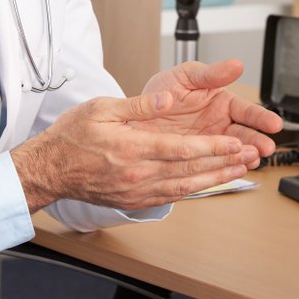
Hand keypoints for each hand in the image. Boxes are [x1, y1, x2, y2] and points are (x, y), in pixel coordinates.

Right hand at [12, 90, 255, 211]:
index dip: (212, 147)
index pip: (181, 150)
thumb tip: (167, 98)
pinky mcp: (135, 200)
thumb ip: (139, 104)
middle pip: (190, 172)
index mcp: (131, 149)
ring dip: (214, 180)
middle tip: (249, 157)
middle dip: (222, 164)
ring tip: (238, 171)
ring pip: (184, 188)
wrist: (49, 170)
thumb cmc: (72, 136)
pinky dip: (194, 191)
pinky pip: (171, 197)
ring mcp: (137, 191)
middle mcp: (137, 174)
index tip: (234, 142)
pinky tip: (209, 184)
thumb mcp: (102, 108)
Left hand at [137, 59, 282, 166]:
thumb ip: (211, 74)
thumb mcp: (185, 76)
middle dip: (258, 141)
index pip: (246, 110)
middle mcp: (219, 125)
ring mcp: (209, 144)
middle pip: (245, 134)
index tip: (274, 124)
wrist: (134, 117)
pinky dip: (225, 168)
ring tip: (253, 161)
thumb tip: (235, 64)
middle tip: (267, 148)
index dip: (261, 118)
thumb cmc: (161, 92)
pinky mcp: (197, 159)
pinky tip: (234, 170)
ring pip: (233, 152)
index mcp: (221, 102)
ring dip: (245, 157)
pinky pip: (214, 165)